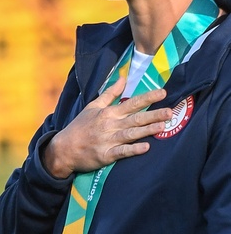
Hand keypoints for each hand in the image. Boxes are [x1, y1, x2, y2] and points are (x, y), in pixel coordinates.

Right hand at [43, 78, 171, 178]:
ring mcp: (108, 141)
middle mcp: (110, 125)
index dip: (148, 98)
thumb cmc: (80, 127)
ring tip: (163, 126)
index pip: (132, 103)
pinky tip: (145, 147)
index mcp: (109, 113)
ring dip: (147, 130)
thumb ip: (110, 93)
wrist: (63, 149)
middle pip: (136, 118)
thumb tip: (123, 78)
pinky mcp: (105, 155)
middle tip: (170, 111)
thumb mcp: (92, 106)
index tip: (163, 92)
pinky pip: (122, 152)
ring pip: (131, 134)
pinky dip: (133, 150)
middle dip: (154, 114)